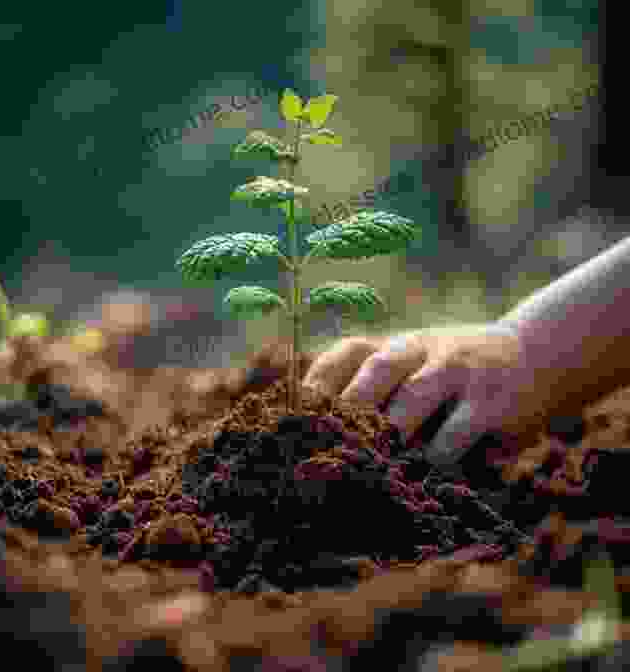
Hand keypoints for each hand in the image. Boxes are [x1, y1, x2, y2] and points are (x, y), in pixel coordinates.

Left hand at [302, 323, 549, 465]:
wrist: (534, 353)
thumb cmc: (456, 372)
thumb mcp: (417, 366)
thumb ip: (377, 391)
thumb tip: (322, 435)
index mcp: (396, 344)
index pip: (347, 354)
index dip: (318, 385)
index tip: (294, 421)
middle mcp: (421, 349)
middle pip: (375, 371)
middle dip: (345, 413)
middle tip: (321, 452)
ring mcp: (456, 371)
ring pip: (410, 404)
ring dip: (386, 439)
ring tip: (366, 472)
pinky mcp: (490, 401)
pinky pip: (452, 437)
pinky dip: (433, 461)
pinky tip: (423, 479)